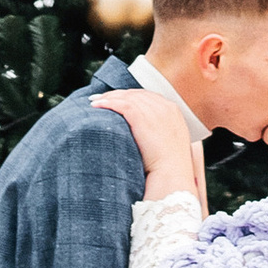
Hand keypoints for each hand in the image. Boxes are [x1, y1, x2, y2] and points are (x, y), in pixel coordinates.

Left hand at [92, 87, 203, 204]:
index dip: (131, 96)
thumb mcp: (169, 142)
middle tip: (102, 97)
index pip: (148, 96)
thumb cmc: (169, 166)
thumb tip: (146, 130)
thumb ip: (160, 130)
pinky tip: (97, 105)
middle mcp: (164, 106)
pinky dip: (107, 103)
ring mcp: (154, 110)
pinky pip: (121, 104)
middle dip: (118, 94)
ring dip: (109, 97)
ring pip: (127, 97)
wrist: (171, 174)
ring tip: (95, 101)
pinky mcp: (141, 117)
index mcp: (173, 111)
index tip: (118, 99)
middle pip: (136, 94)